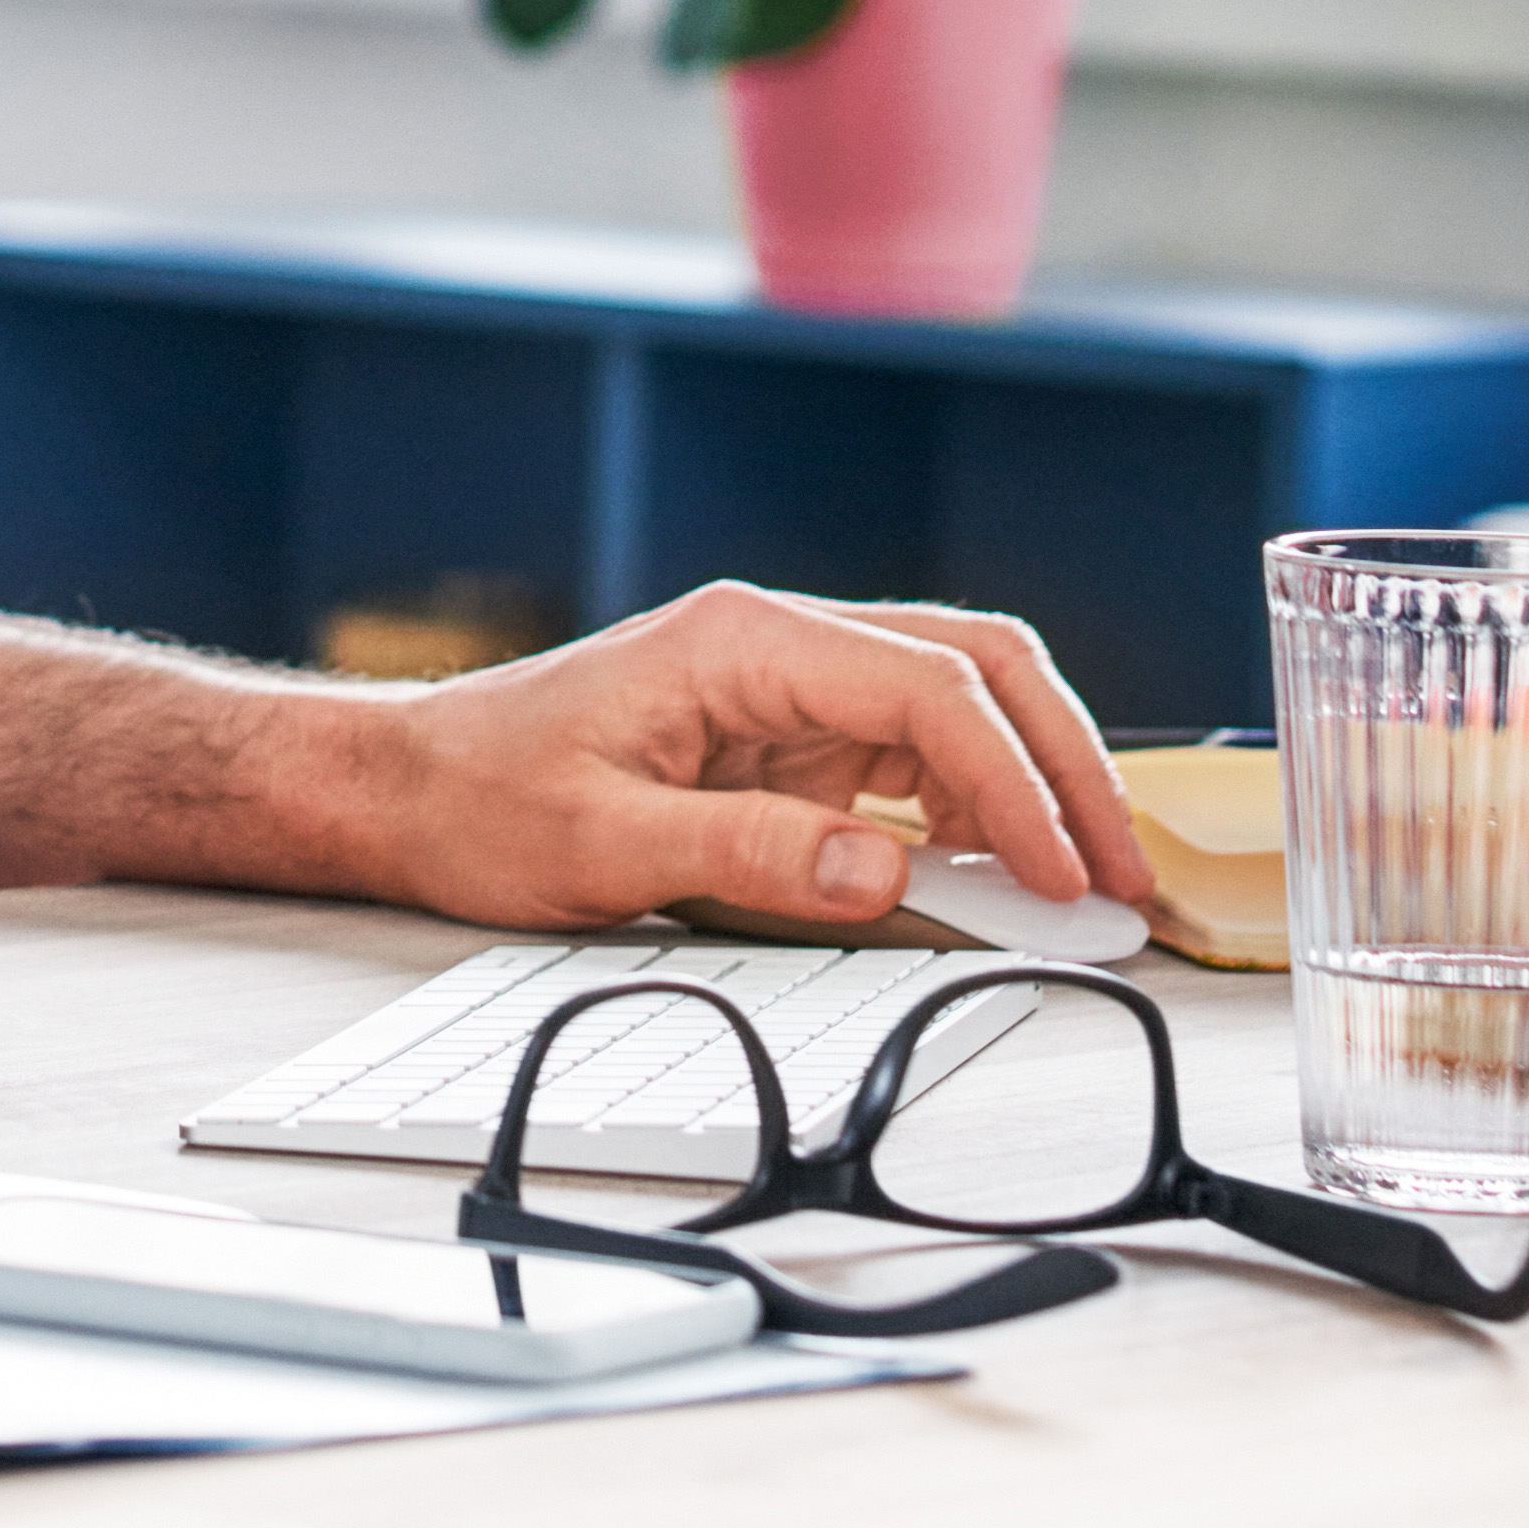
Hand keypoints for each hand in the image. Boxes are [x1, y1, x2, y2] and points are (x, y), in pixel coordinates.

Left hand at [299, 583, 1150, 936]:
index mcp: (746, 640)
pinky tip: (997, 881)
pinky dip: (970, 815)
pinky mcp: (785, 742)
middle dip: (1062, 764)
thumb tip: (885, 873)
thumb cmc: (481, 799)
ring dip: (1029, 787)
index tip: (1065, 874)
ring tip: (1084, 886)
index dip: (1017, 784)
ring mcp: (789, 689)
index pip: (931, 690)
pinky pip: (909, 762)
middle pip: (975, 670)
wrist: (406, 788)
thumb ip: (749, 858)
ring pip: (958, 707)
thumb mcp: (604, 846)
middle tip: (1121, 874)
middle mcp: (782, 645)